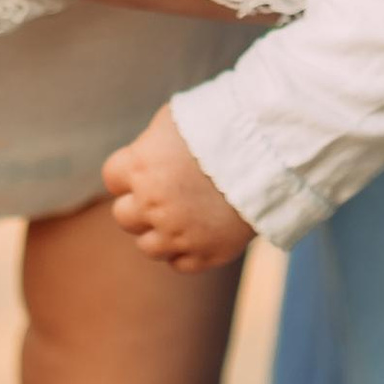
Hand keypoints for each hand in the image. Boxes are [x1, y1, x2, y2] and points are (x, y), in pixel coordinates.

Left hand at [103, 110, 254, 273]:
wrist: (272, 152)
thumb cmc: (224, 125)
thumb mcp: (176, 119)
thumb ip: (151, 141)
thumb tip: (144, 151)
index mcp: (140, 167)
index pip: (112, 179)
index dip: (128, 175)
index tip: (147, 171)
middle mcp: (151, 205)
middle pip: (124, 217)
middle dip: (141, 206)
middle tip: (167, 194)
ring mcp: (177, 234)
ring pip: (148, 247)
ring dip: (161, 233)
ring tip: (184, 215)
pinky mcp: (205, 254)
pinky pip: (179, 264)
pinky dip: (187, 251)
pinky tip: (201, 231)